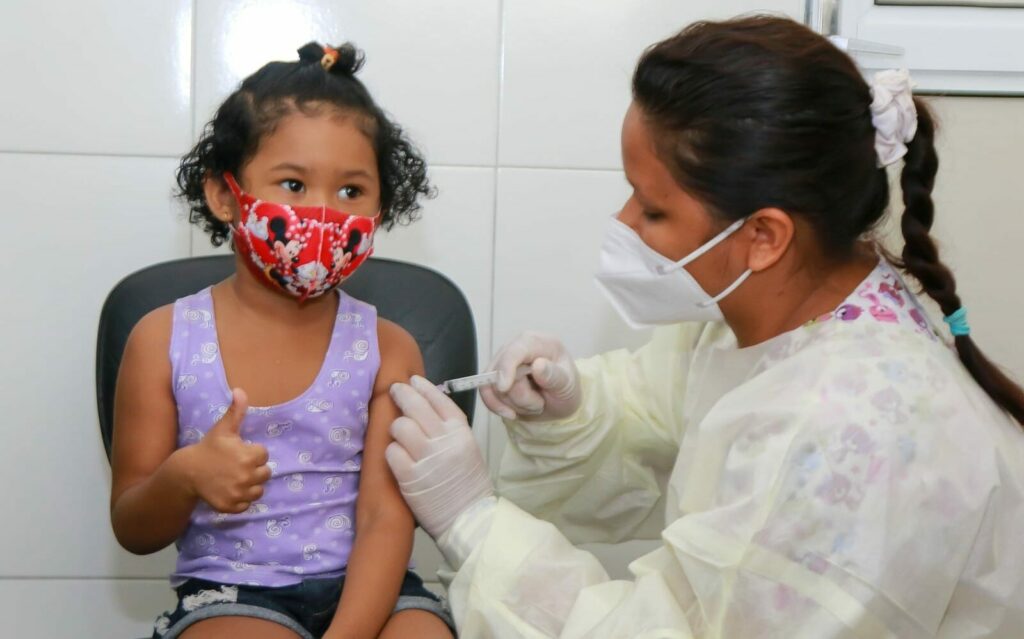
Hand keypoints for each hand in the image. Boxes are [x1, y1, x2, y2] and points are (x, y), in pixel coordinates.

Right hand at [181, 388, 270, 513]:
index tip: (239, 452)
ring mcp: (239, 493)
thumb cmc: (208, 448)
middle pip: (265, 474)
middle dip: (254, 469)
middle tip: (236, 466)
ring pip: (258, 491)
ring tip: (234, 478)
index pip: (264, 455)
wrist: (187, 471)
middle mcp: (247, 476)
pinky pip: (247, 504)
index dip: (252, 452)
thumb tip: (240, 390)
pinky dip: (241, 499)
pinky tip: (230, 489)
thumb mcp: (223, 429)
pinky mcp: (232, 506)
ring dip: (250, 485)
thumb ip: (236, 411)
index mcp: (249, 456)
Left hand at [385, 376, 492, 539]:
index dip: (423, 387)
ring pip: (400, 426)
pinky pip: (391, 452)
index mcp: (461, 431)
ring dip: (396, 428)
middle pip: (415, 405)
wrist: (468, 518)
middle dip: (401, 394)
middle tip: (394, 391)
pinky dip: (391, 453)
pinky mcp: (410, 477)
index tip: (412, 380)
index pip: (438, 399)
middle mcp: (445, 440)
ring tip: (398, 435)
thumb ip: (449, 427)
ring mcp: (427, 458)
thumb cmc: (466, 483)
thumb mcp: (466, 447)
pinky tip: (397, 458)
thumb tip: (425, 404)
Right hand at [479, 332, 580, 420]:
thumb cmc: (566, 388)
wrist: (559, 402)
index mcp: (537, 342)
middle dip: (519, 397)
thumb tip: (538, 365)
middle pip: (499, 372)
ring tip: (534, 404)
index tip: (504, 387)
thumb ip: (554, 375)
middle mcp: (516, 347)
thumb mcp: (568, 384)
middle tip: (540, 404)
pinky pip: (486, 393)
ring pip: (492, 386)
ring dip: (514, 404)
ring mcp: (503, 362)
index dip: (506, 367)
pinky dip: (498, 407)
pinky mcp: (495, 377)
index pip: (515, 350)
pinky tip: (512, 413)